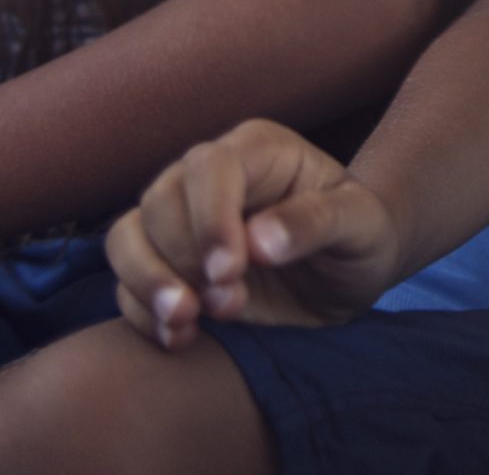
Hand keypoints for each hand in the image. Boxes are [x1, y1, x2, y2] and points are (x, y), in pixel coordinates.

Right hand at [106, 119, 401, 349]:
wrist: (349, 274)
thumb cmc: (362, 235)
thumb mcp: (360, 224)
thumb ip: (318, 222)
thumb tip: (261, 241)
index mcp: (258, 151)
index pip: (209, 167)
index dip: (209, 218)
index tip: (231, 271)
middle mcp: (209, 179)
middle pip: (158, 202)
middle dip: (184, 259)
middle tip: (230, 303)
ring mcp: (182, 222)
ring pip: (126, 238)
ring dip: (148, 285)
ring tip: (188, 321)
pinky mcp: (168, 266)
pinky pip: (126, 285)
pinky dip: (143, 314)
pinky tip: (181, 337)